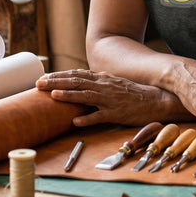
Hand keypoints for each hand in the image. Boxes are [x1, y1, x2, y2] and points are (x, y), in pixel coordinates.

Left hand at [35, 69, 181, 126]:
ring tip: (53, 95)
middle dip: (57, 82)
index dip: (60, 75)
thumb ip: (98, 82)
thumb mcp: (114, 83)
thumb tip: (82, 80)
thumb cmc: (133, 94)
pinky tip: (76, 121)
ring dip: (69, 95)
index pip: (77, 74)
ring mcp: (110, 100)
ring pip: (86, 96)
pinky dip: (87, 119)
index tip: (44, 77)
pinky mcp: (117, 113)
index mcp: (102, 79)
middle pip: (77, 82)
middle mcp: (104, 86)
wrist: (155, 100)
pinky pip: (100, 116)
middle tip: (39, 84)